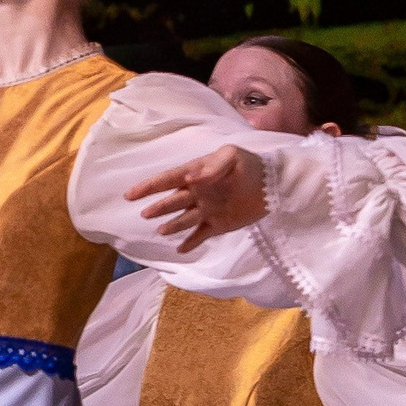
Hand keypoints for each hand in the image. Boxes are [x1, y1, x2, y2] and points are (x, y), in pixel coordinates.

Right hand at [123, 145, 268, 252]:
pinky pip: (200, 235)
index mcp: (197, 174)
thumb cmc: (251, 165)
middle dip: (159, 206)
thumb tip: (190, 178)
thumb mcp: (232, 156)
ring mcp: (207, 210)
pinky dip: (191, 242)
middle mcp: (198, 193)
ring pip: (184, 219)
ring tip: (161, 230)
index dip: (149, 187)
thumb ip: (211, 167)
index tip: (131, 194)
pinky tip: (180, 249)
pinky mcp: (219, 224)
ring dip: (172, 225)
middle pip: (173, 201)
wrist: (274, 185)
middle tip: (145, 213)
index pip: (168, 180)